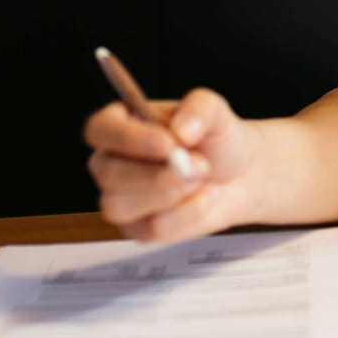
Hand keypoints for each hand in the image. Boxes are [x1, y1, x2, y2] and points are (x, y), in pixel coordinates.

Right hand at [85, 87, 257, 243]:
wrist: (238, 176)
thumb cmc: (215, 139)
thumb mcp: (215, 112)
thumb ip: (200, 108)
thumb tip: (181, 130)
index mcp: (122, 122)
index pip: (100, 129)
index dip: (127, 138)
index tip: (168, 144)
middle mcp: (112, 160)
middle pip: (108, 172)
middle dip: (157, 174)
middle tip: (200, 165)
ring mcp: (120, 197)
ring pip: (121, 206)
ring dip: (169, 194)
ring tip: (201, 178)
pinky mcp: (137, 228)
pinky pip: (151, 229)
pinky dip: (186, 215)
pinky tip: (203, 198)